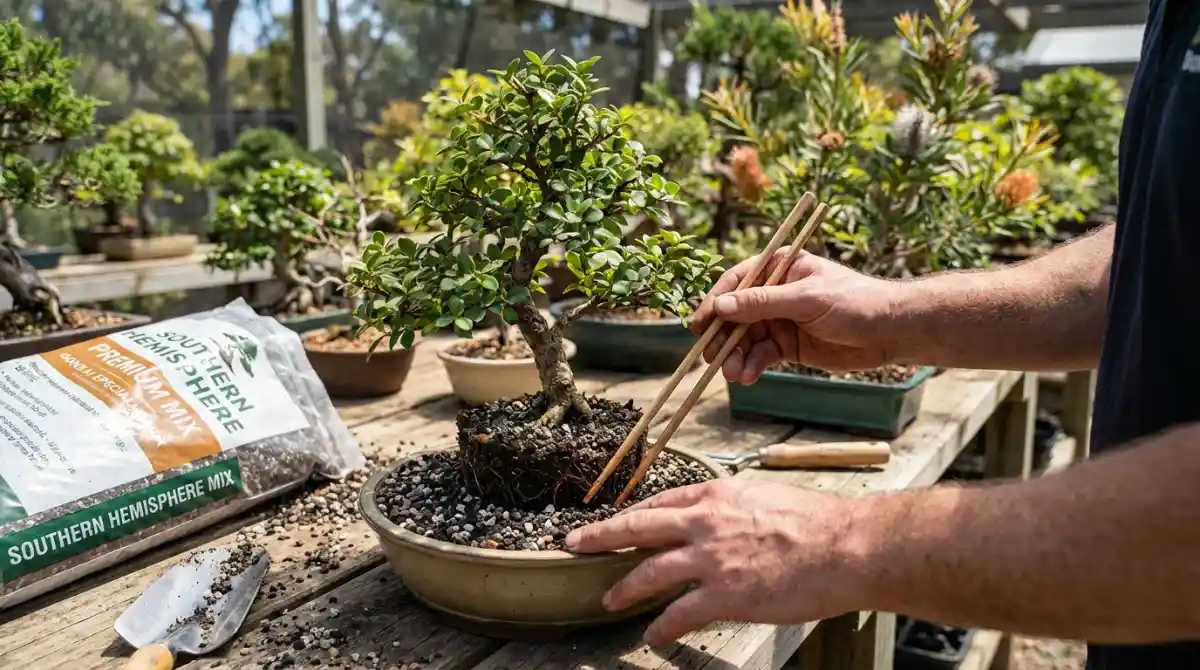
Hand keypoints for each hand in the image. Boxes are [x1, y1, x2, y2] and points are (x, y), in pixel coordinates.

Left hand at [565, 478, 864, 645]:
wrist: (847, 546)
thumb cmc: (819, 522)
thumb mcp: (767, 497)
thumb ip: (736, 508)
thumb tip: (726, 520)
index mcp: (717, 495)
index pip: (662, 502)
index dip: (633, 513)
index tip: (615, 520)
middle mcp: (706, 522)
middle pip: (637, 526)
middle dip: (600, 536)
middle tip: (575, 543)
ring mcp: (712, 559)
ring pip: (649, 572)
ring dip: (624, 588)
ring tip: (608, 599)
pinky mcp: (725, 595)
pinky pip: (680, 613)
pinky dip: (661, 627)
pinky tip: (652, 637)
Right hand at [691, 247, 900, 383]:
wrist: (890, 331)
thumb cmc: (854, 302)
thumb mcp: (806, 299)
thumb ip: (762, 303)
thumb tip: (721, 308)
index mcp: (778, 267)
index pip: (736, 283)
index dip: (715, 303)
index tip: (699, 325)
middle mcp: (774, 292)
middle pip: (735, 314)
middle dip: (722, 337)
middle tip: (711, 358)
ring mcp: (780, 319)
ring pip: (745, 338)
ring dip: (735, 356)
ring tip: (733, 374)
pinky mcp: (788, 345)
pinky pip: (761, 355)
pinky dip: (752, 365)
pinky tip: (748, 376)